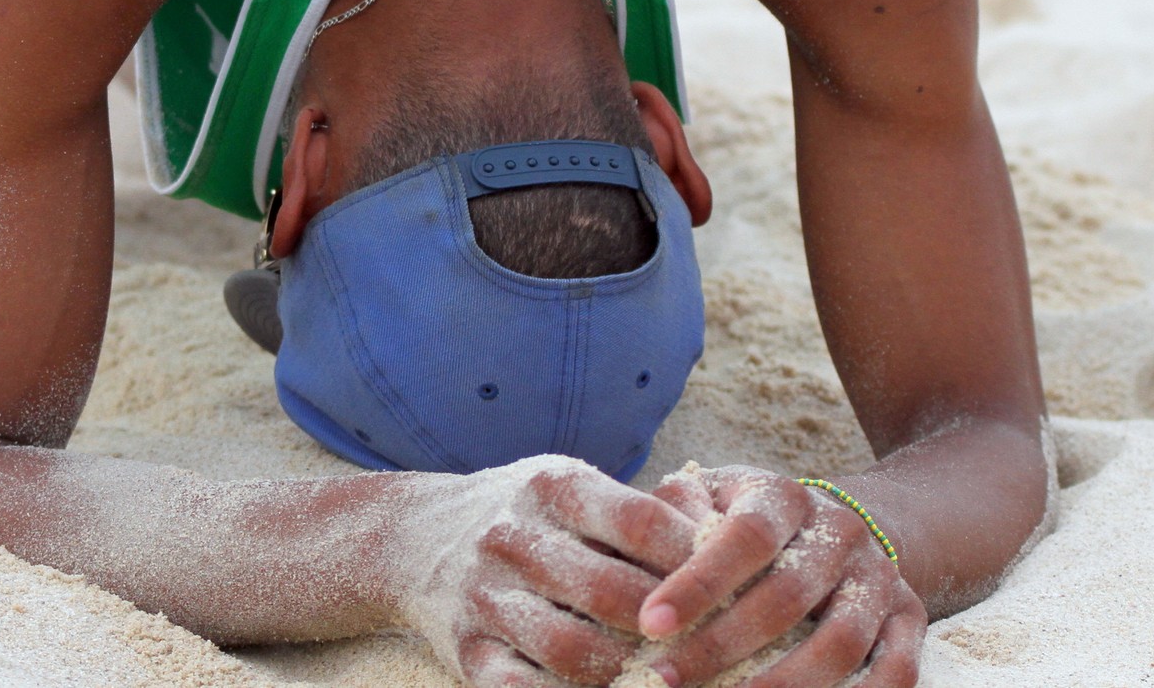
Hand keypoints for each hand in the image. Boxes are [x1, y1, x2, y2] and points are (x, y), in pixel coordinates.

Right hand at [394, 455, 701, 686]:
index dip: (693, 558)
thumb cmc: (528, 516)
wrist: (416, 538)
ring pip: (573, 650)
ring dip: (632, 675)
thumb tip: (723, 545)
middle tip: (718, 647)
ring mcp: (484, 598)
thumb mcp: (571, 488)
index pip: (639, 520)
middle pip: (611, 591)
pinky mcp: (466, 654)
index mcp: (550, 485)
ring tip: (671, 679)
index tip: (738, 584)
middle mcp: (511, 537)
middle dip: (673, 626)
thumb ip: (638, 513)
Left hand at [635, 466, 923, 686]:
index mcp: (785, 496)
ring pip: (841, 643)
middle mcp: (840, 531)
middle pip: (787, 597)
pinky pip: (897, 673)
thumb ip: (677, 512)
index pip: (745, 536)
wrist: (837, 527)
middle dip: (722, 647)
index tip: (649, 623)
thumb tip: (640, 540)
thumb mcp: (712, 498)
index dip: (698, 582)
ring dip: (783, 686)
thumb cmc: (745, 521)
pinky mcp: (911, 618)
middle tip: (665, 680)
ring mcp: (880, 577)